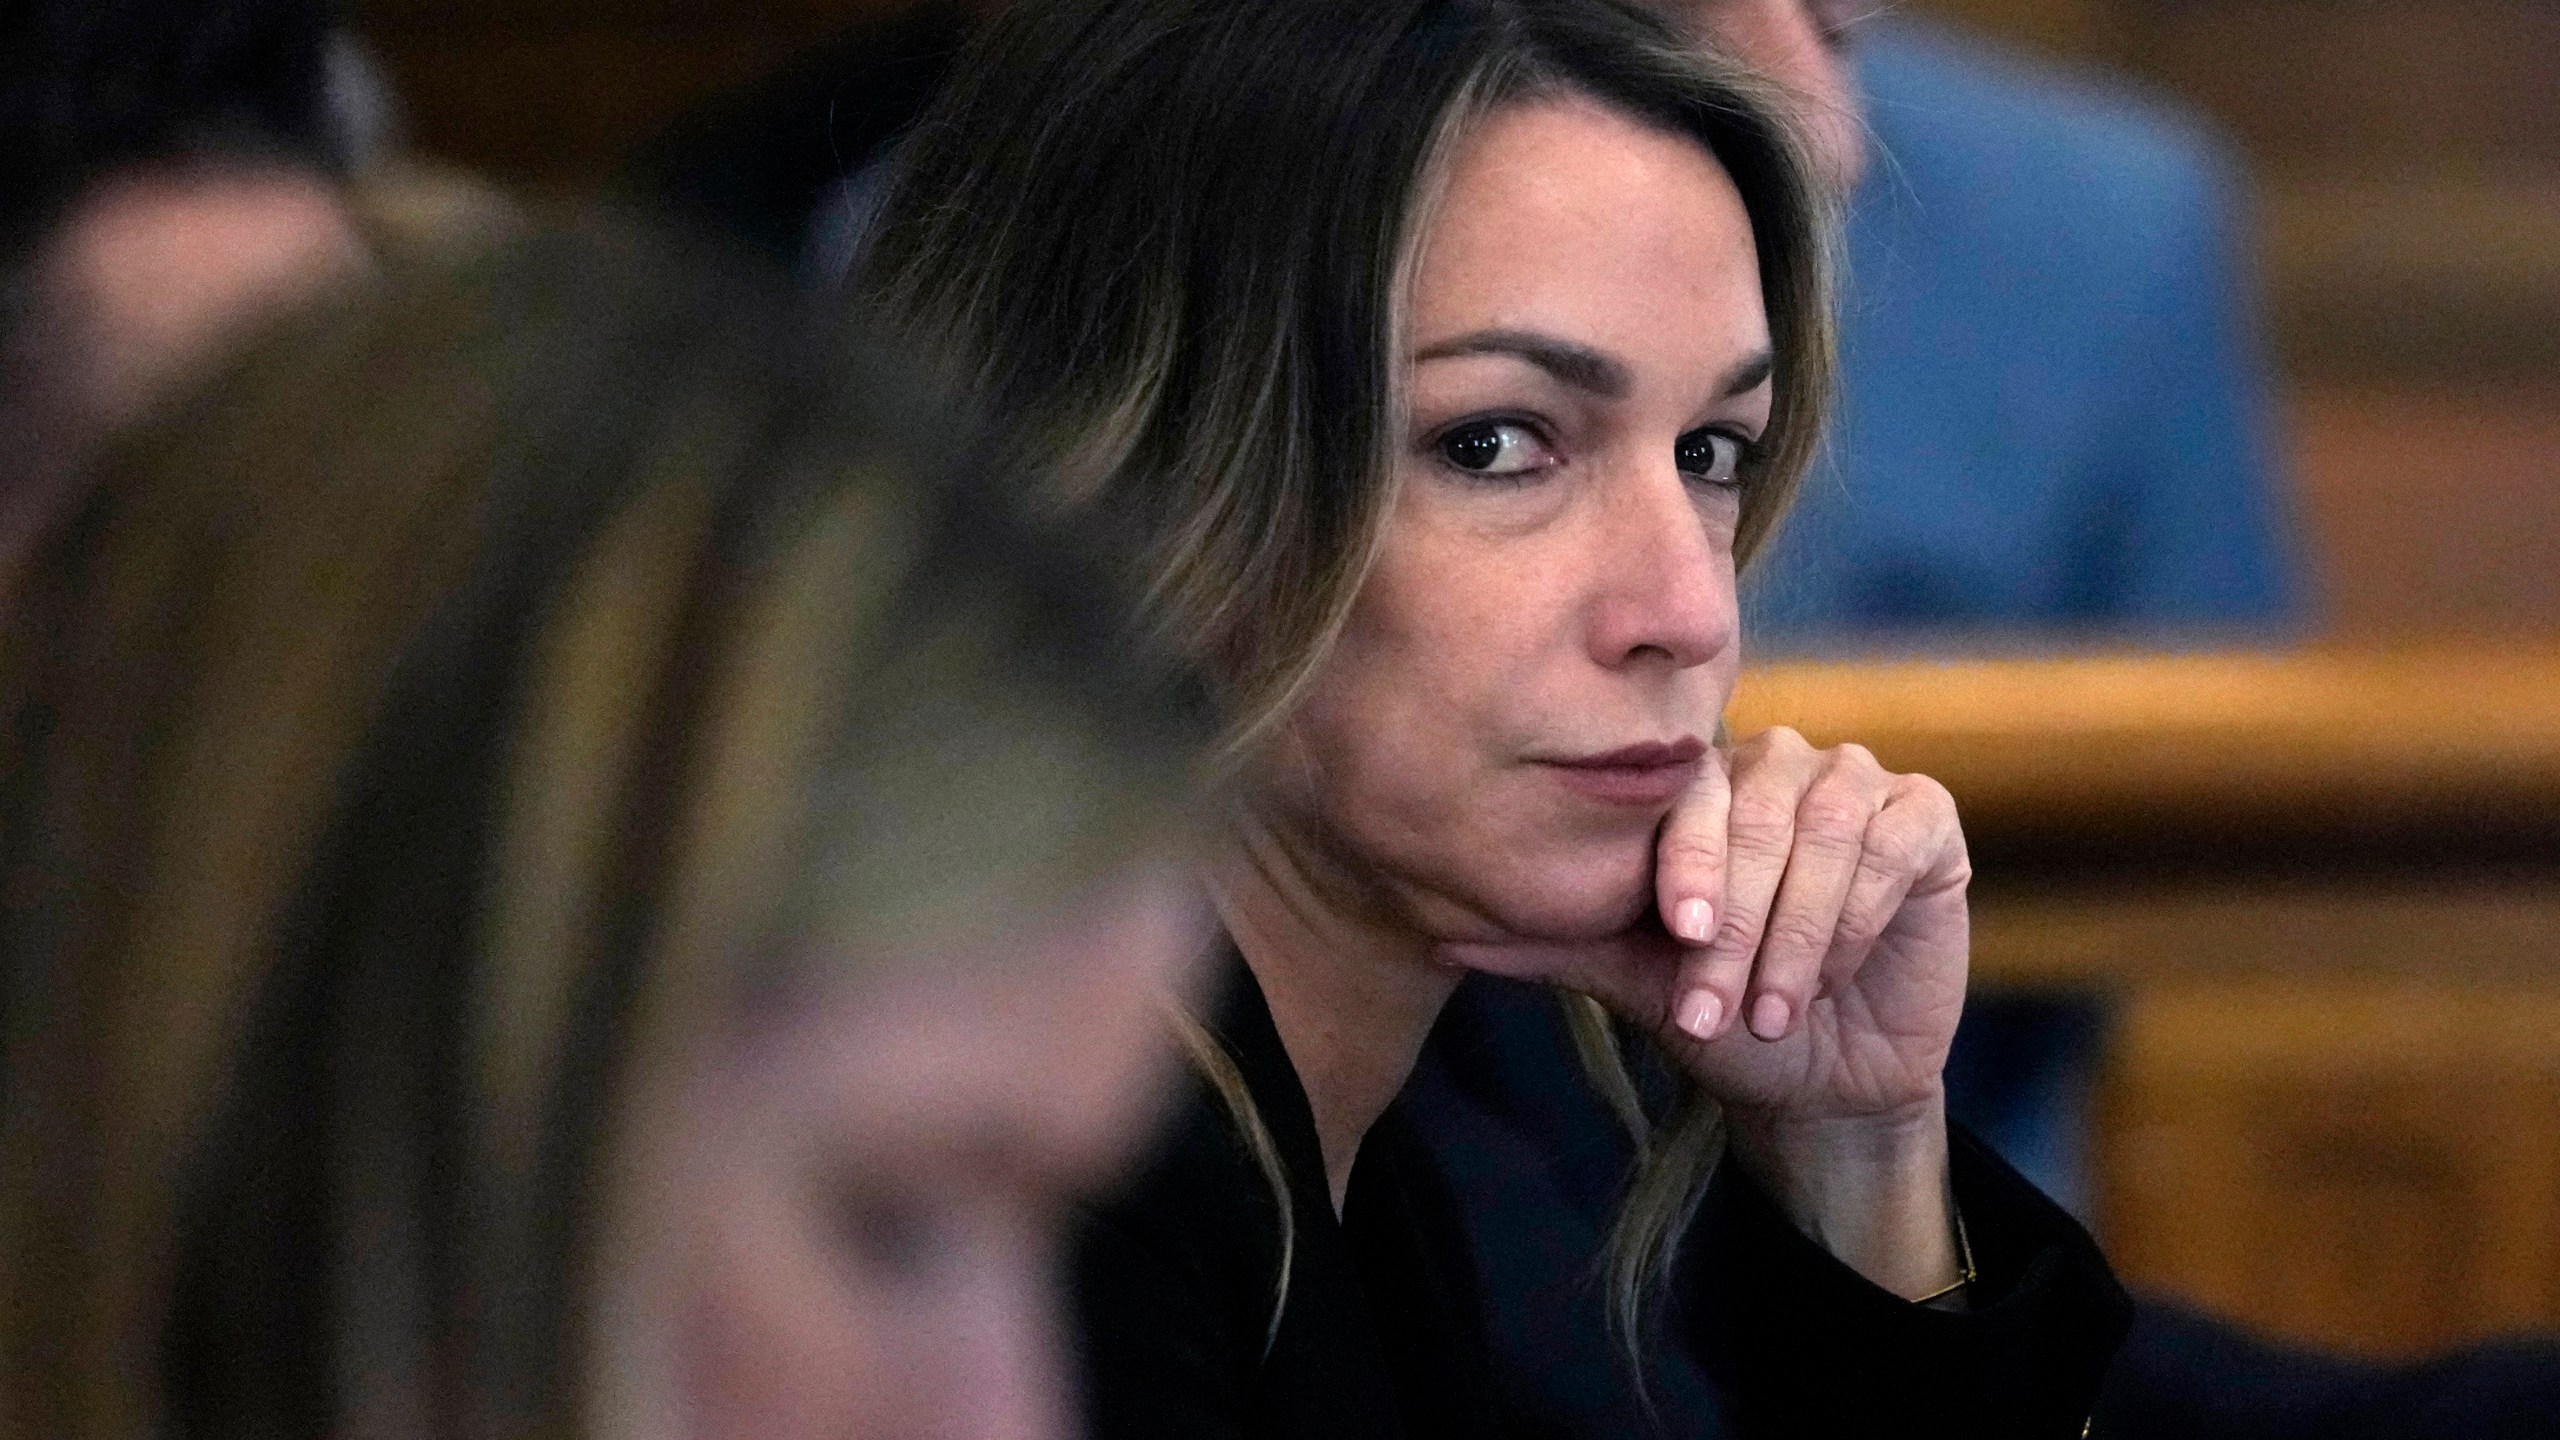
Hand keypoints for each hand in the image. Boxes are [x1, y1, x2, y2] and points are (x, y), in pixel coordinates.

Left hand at [1442, 727, 1972, 1294]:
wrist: (1818, 1079)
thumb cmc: (1722, 1016)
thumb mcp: (1634, 983)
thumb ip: (1551, 947)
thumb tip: (1438, 937)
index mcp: (1702, 787)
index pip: (1687, 790)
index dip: (1686, 861)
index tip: (1678, 938)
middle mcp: (1777, 766)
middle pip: (1756, 813)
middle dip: (1740, 921)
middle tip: (1722, 1005)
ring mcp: (1857, 784)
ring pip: (1826, 831)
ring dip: (1797, 932)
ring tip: (1775, 1010)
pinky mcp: (1926, 821)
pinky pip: (1894, 844)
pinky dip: (1859, 915)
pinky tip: (1834, 976)